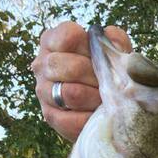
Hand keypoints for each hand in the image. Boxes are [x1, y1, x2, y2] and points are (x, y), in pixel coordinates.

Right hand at [31, 21, 131, 140]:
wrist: (102, 105)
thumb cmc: (104, 72)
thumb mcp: (112, 52)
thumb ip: (115, 41)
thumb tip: (113, 43)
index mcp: (53, 41)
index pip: (69, 37)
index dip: (92, 49)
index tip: (102, 59)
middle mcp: (42, 64)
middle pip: (72, 68)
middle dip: (97, 78)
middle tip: (109, 84)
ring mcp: (43, 91)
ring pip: (72, 94)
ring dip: (96, 98)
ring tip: (105, 99)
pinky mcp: (50, 116)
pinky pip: (71, 120)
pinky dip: (90, 118)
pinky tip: (98, 115)